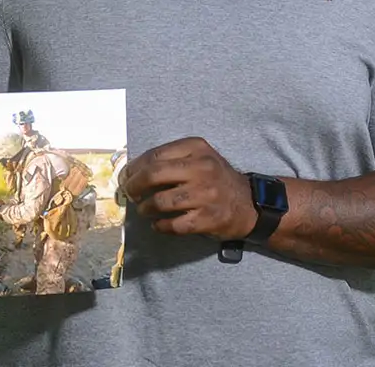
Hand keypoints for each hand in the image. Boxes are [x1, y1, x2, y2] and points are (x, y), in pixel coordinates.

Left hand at [121, 137, 256, 239]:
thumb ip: (172, 158)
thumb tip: (134, 169)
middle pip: (154, 175)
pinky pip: (173, 225)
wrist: (248, 204)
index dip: (134, 167)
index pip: (155, 155)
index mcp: (196, 148)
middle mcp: (201, 169)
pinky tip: (158, 224)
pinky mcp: (207, 219)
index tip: (126, 176)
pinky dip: (160, 226)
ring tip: (144, 209)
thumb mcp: (200, 157)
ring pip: (160, 201)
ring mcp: (205, 195)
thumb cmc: (216, 178)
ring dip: (145, 208)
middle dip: (134, 186)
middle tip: (129, 193)